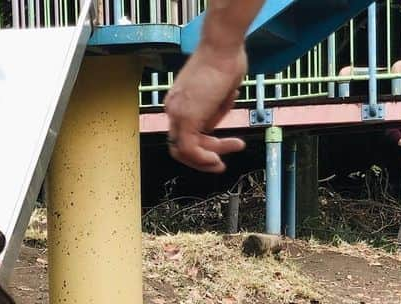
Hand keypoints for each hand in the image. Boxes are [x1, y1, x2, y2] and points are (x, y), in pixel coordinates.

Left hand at [166, 43, 247, 170]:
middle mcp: (173, 108)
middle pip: (182, 146)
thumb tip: (212, 127)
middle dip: (202, 158)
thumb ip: (213, 113)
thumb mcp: (220, 93)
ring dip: (206, 160)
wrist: (224, 44)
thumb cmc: (226, 59)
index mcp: (178, 102)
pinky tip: (216, 161)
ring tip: (224, 161)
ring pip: (185, 151)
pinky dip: (201, 160)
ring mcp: (177, 114)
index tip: (221, 149)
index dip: (204, 146)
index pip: (186, 134)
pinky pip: (189, 150)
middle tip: (221, 162)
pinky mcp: (185, 118)